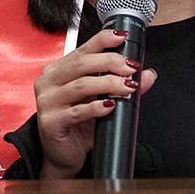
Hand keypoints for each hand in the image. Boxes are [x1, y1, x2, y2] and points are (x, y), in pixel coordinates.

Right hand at [34, 28, 157, 179]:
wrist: (63, 155)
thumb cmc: (78, 126)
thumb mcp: (102, 100)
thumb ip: (122, 85)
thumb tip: (147, 75)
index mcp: (59, 70)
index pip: (82, 48)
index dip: (104, 40)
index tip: (123, 39)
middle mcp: (49, 82)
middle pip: (82, 64)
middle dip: (111, 63)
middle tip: (131, 68)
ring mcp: (47, 101)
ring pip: (82, 85)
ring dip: (109, 84)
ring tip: (128, 87)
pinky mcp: (50, 121)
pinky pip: (76, 112)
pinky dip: (97, 108)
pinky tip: (110, 106)